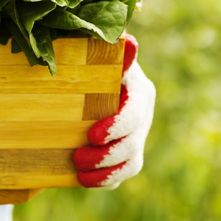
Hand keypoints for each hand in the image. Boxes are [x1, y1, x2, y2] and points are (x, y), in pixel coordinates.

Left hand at [73, 34, 155, 188]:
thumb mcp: (99, 56)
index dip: (116, 126)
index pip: (134, 113)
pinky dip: (105, 180)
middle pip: (133, 142)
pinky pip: (124, 173)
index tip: (92, 135)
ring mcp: (137, 136)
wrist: (85, 83)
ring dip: (105, 171)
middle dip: (106, 155)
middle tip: (77, 157)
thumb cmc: (91, 64)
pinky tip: (85, 179)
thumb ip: (112, 52)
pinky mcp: (129, 153)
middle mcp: (142, 115)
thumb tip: (128, 40)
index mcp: (138, 90)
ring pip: (132, 162)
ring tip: (79, 172)